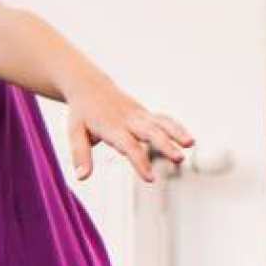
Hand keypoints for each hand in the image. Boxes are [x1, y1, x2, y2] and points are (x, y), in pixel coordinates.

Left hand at [64, 86, 197, 183]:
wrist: (89, 86)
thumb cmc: (82, 114)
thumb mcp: (75, 133)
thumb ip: (80, 155)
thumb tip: (81, 178)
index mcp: (112, 127)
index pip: (129, 146)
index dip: (140, 162)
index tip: (151, 179)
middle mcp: (129, 120)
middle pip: (150, 132)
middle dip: (165, 145)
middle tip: (179, 158)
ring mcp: (139, 115)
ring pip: (161, 123)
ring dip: (177, 132)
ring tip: (191, 144)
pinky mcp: (146, 113)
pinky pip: (164, 119)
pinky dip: (176, 127)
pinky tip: (188, 140)